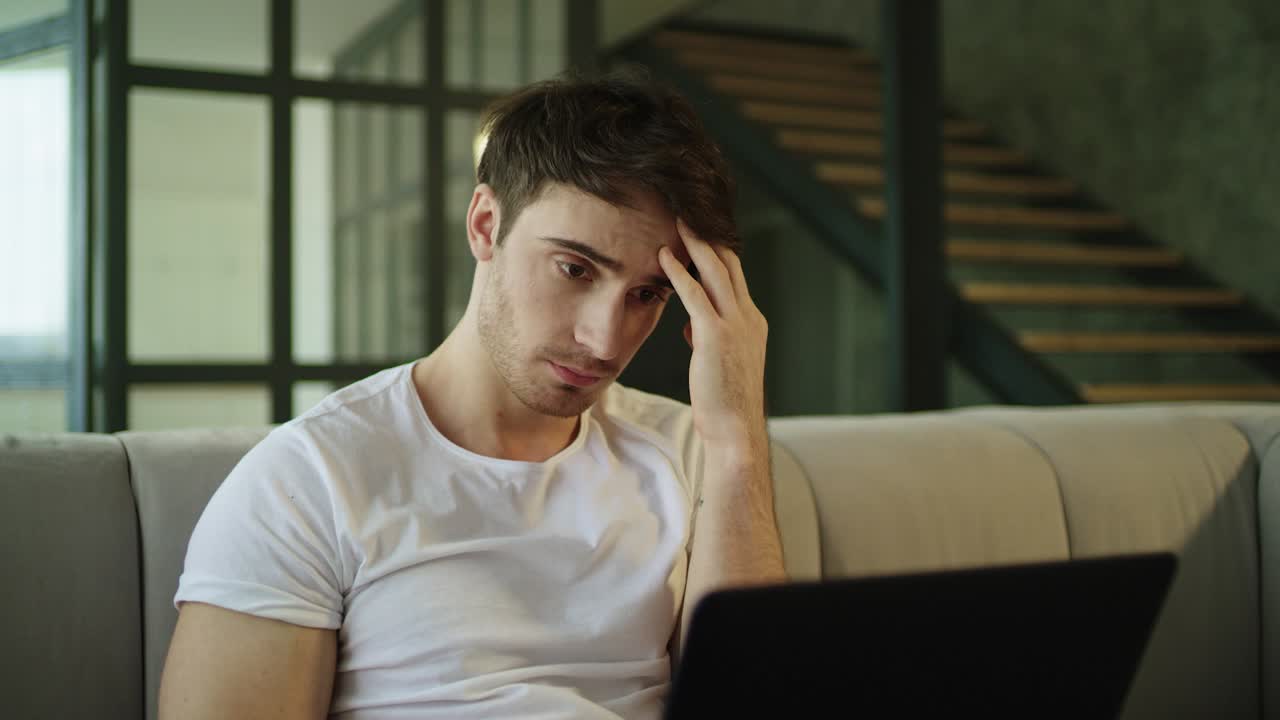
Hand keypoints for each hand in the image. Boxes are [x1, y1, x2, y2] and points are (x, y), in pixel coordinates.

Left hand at [657, 218, 768, 455]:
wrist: (736, 430)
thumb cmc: (724, 402)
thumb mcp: (719, 362)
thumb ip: (707, 337)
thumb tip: (691, 325)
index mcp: (752, 322)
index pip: (735, 276)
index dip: (717, 251)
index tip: (699, 232)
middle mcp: (748, 317)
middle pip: (730, 263)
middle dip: (709, 236)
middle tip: (689, 212)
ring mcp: (735, 325)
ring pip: (716, 271)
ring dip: (695, 243)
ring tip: (677, 220)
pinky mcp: (715, 336)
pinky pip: (695, 295)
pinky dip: (679, 272)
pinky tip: (662, 256)